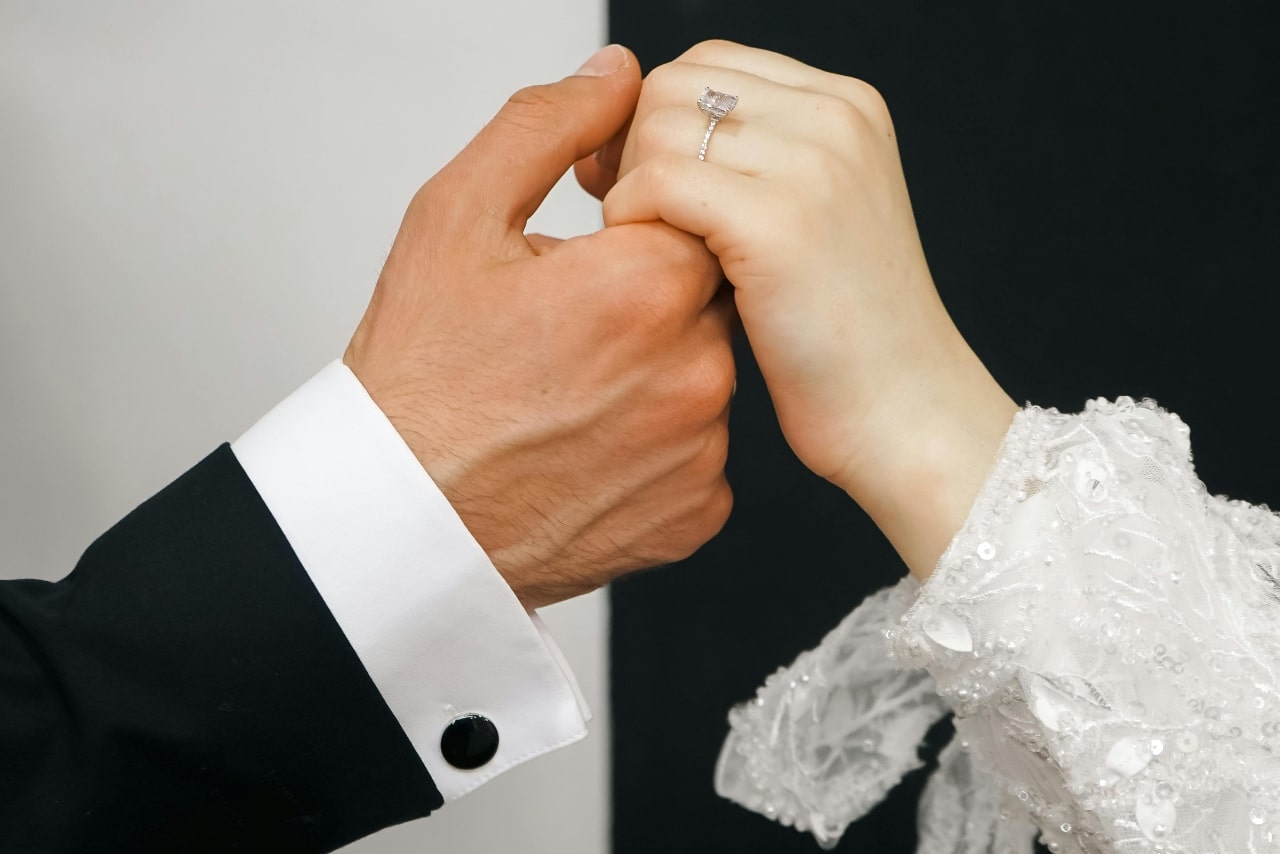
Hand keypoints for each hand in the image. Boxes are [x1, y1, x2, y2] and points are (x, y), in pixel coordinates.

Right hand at [345, 45, 734, 607]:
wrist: (401, 516)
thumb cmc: (419, 374)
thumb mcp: (456, 219)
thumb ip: (547, 128)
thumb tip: (616, 76)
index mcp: (647, 284)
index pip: (694, 214)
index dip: (635, 232)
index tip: (583, 267)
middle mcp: (694, 369)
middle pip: (705, 297)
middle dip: (645, 305)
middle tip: (565, 339)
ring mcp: (700, 450)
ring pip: (704, 377)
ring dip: (654, 377)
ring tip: (571, 398)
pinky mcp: (696, 513)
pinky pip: (701, 456)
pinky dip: (657, 450)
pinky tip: (591, 449)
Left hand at [589, 41, 1016, 576]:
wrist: (905, 414)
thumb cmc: (846, 336)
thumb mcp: (812, 217)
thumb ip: (751, 162)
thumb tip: (639, 130)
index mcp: (846, 107)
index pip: (708, 62)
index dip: (654, 116)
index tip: (636, 179)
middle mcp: (834, 119)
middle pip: (674, 85)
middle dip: (632, 148)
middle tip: (630, 217)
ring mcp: (812, 165)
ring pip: (659, 129)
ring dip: (630, 189)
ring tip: (650, 251)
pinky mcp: (778, 223)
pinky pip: (658, 184)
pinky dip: (631, 221)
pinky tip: (650, 268)